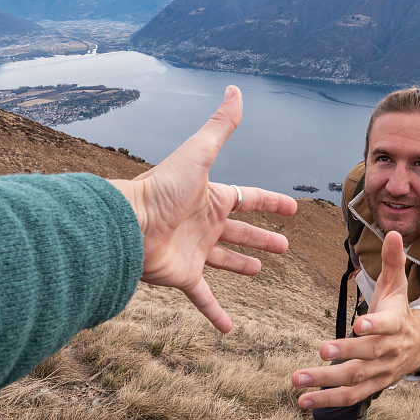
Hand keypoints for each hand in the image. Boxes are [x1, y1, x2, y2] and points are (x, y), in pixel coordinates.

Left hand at [109, 86, 297, 333]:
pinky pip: (204, 298)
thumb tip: (235, 90)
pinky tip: (229, 329)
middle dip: (262, 238)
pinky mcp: (184, 277)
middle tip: (284, 248)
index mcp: (211, 198)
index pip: (248, 198)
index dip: (271, 202)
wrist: (127, 225)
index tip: (292, 209)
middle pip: (240, 232)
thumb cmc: (161, 189)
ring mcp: (195, 252)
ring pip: (225, 262)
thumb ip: (219, 126)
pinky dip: (216, 313)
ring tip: (260, 272)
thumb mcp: (198, 154)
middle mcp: (204, 224)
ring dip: (242, 267)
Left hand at [291, 231, 419, 407]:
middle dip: (344, 354)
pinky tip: (302, 401)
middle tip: (321, 351)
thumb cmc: (400, 310)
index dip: (375, 325)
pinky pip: (350, 397)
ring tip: (297, 379)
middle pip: (367, 355)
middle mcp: (389, 350)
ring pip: (354, 379)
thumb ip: (393, 260)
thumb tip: (394, 231)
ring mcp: (381, 372)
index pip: (387, 325)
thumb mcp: (398, 284)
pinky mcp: (372, 386)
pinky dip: (327, 400)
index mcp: (396, 324)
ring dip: (325, 383)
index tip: (358, 324)